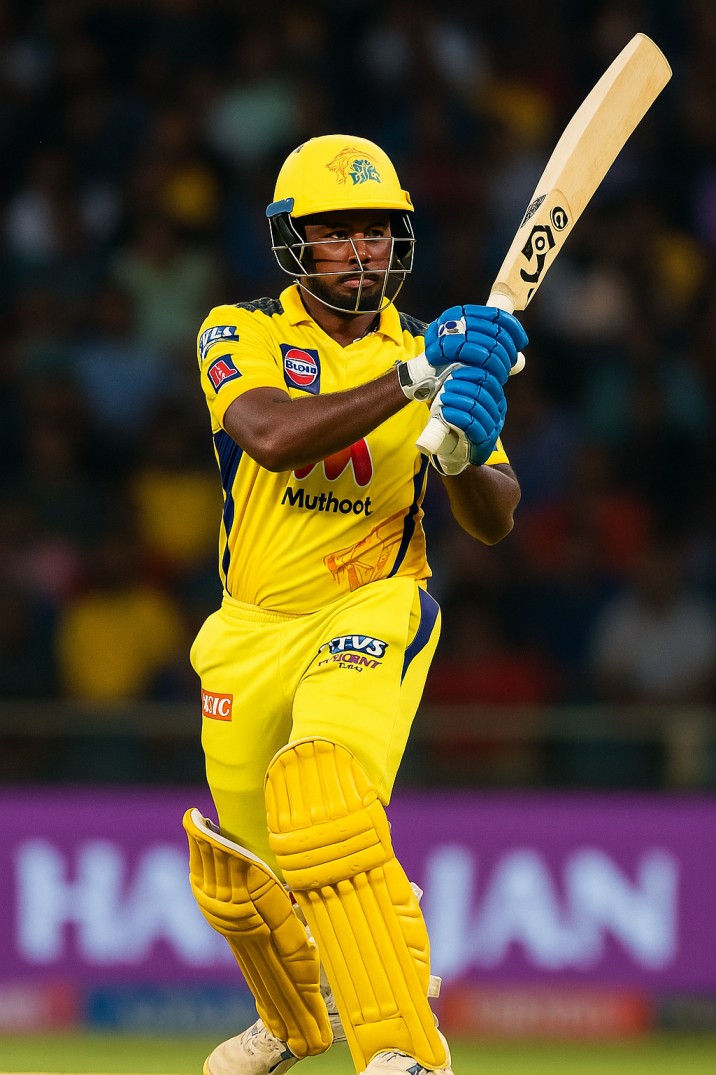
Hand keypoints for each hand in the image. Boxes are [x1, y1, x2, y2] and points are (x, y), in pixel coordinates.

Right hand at [396, 304, 526, 401]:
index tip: (522, 342)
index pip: (495, 313)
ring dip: (494, 357)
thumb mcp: (480, 357)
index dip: (513, 327)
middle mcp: (453, 317)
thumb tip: (521, 360)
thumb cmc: (455, 366)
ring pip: (479, 338)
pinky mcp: (435, 346)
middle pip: (490, 327)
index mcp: (466, 313)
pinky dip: (477, 356)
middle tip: (509, 363)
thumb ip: (498, 356)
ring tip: (500, 372)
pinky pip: (462, 347)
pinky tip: (485, 367)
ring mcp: (442, 331)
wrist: (426, 378)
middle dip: (505, 347)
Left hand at [430, 366, 506, 473]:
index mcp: (495, 395)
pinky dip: (457, 417)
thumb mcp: (458, 394)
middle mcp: (498, 409)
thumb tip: (448, 354)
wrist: (457, 450)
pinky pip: (473, 427)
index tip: (455, 372)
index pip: (490, 379)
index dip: (473, 373)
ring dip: (458, 401)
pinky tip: (445, 412)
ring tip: (444, 398)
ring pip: (478, 409)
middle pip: (484, 393)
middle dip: (464, 386)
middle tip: (448, 385)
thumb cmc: (455, 417)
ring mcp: (492, 426)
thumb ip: (459, 379)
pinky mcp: (484, 442)